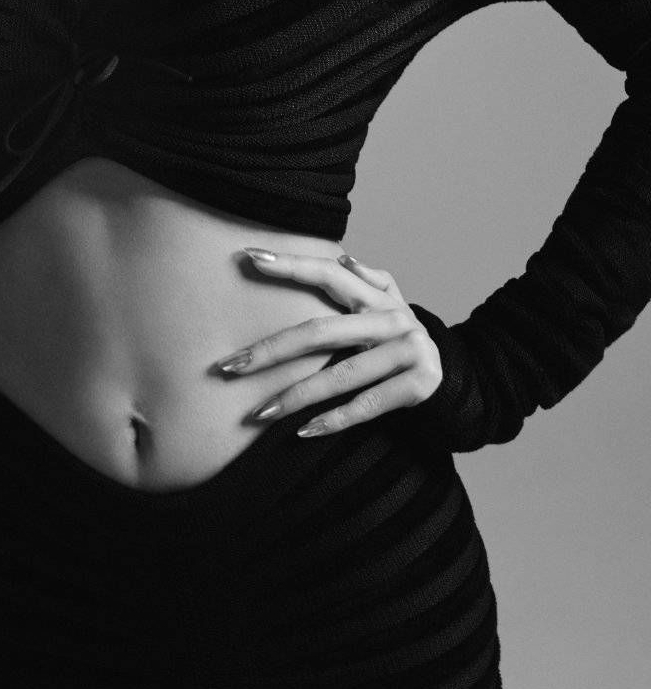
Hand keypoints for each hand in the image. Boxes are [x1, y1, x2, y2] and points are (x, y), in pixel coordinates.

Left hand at [216, 248, 442, 436]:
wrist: (457, 379)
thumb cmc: (404, 340)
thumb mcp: (394, 305)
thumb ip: (370, 280)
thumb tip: (345, 258)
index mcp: (378, 296)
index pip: (330, 273)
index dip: (291, 264)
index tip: (250, 258)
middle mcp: (393, 319)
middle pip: (321, 331)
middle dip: (270, 350)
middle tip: (230, 367)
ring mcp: (408, 351)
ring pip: (340, 375)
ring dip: (295, 397)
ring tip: (259, 413)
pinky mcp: (418, 385)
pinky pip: (367, 404)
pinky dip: (334, 419)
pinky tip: (304, 430)